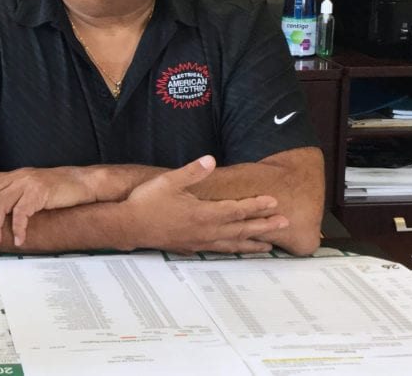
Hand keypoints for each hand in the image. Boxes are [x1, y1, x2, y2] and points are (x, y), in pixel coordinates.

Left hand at [0, 167, 98, 246]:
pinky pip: (23, 212)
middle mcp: (17, 176)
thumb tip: (0, 211)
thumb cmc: (57, 188)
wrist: (81, 182)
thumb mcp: (32, 187)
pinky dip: (18, 227)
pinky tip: (19, 239)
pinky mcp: (40, 193)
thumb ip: (16, 194)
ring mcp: (28, 183)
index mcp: (14, 175)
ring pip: (1, 202)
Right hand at [123, 155, 288, 253]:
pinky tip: (236, 251)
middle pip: (241, 228)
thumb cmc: (146, 202)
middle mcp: (205, 230)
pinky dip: (232, 250)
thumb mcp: (168, 181)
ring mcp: (198, 241)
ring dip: (252, 243)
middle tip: (284, 224)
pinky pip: (218, 250)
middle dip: (264, 226)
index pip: (237, 209)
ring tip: (269, 246)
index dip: (257, 206)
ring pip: (232, 244)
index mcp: (203, 213)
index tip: (274, 203)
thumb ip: (192, 171)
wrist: (128, 225)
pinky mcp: (190, 247)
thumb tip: (210, 160)